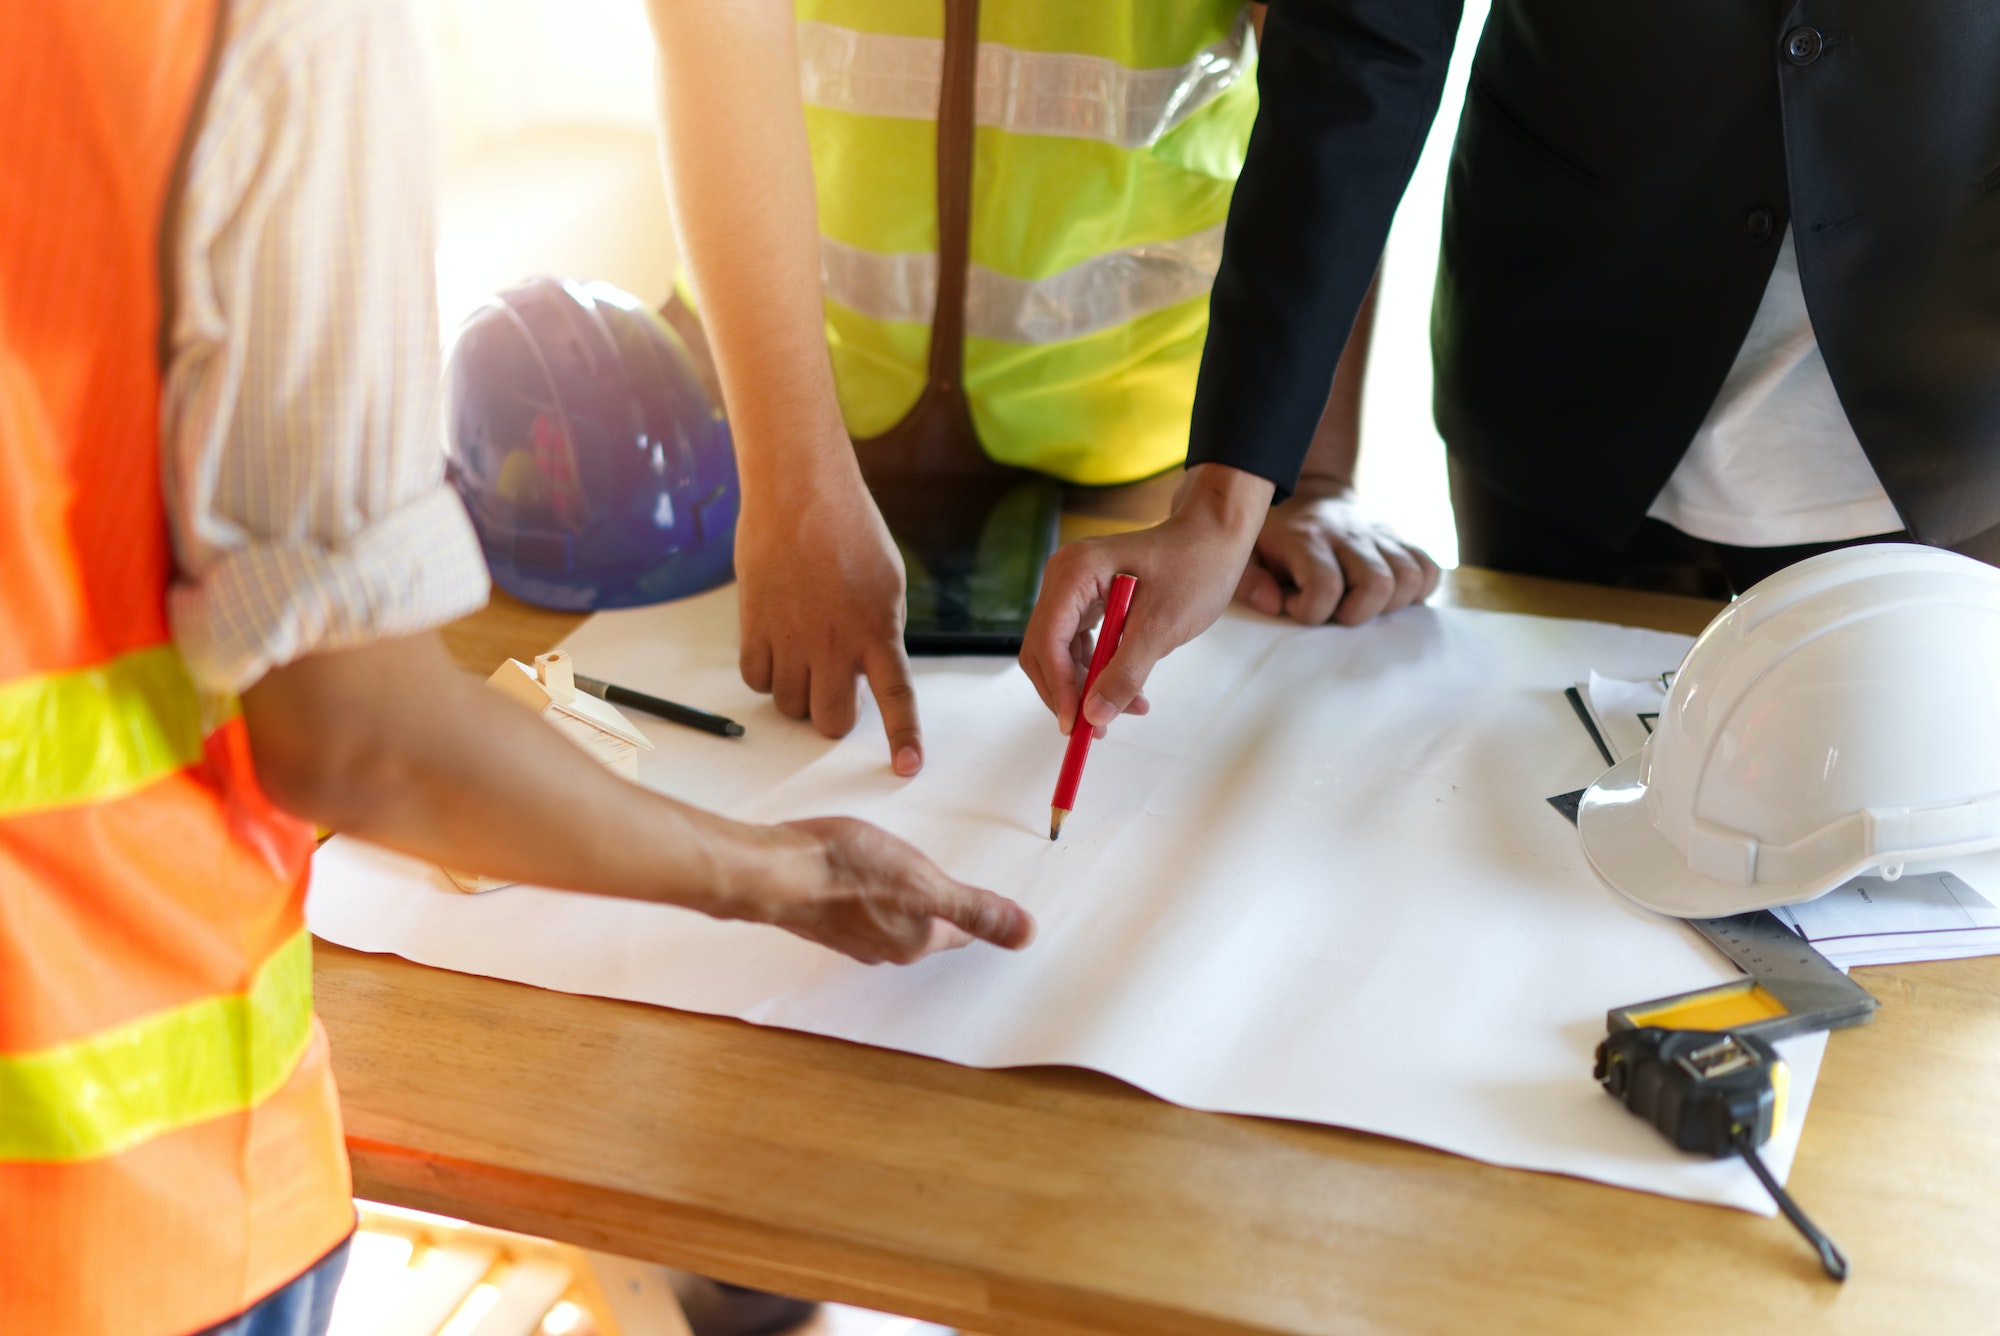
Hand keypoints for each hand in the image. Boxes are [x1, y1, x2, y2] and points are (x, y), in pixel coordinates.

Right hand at [735, 459, 924, 773]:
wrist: (799, 491)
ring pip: (790, 706)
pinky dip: (766, 672)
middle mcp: (835, 642)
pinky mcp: (753, 627)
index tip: (906, 769)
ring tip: (803, 653)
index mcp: (879, 629)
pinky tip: (775, 642)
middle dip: (832, 714)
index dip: (904, 738)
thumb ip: (882, 632)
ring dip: (797, 691)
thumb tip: (870, 671)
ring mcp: (792, 638)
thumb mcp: (888, 582)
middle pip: (830, 721)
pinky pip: (756, 680)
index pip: (897, 697)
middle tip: (832, 684)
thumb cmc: (848, 529)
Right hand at [749, 816, 1035, 963]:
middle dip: (942, 911)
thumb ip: (975, 909)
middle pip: (927, 930)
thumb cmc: (846, 872)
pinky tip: (865, 875)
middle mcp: (885, 946)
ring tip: (914, 881)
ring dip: (906, 903)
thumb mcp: (925, 883)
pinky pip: (861, 910)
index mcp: (917, 940)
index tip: (993, 906)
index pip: (962, 931)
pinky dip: (872, 895)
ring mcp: (852, 935)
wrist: (774, 873)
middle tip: (957, 890)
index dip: (979, 914)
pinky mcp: (825, 917)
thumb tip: (1027, 934)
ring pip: (893, 921)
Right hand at [1020, 464, 1273, 736]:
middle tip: (1095, 729)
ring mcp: (1074, 588)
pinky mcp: (1088, 600)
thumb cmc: (1194, 567)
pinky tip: (1127, 691)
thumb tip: (1094, 716)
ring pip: (1058, 652)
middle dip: (1067, 692)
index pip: (1048, 641)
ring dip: (1084, 686)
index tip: (1076, 726)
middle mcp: (1064, 577)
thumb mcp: (1161, 626)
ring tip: (1126, 709)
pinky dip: (1096, 671)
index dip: (1059, 687)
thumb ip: (1124, 672)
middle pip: (1044, 649)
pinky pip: (1078, 644)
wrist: (1215, 537)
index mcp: (1075, 573)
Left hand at [1235, 475, 1439, 624]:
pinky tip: (1386, 595)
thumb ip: (1248, 581)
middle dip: (1356, 614)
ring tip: (1358, 602)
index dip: (1310, 611)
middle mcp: (1348, 536)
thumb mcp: (1245, 550)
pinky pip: (1429, 569)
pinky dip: (1417, 591)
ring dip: (1389, 605)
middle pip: (1377, 585)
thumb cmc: (1272, 533)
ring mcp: (1378, 537)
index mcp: (1306, 539)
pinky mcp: (1398, 540)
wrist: (1309, 490)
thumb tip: (1275, 606)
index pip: (1324, 587)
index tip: (1293, 604)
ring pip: (1410, 579)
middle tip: (1334, 610)